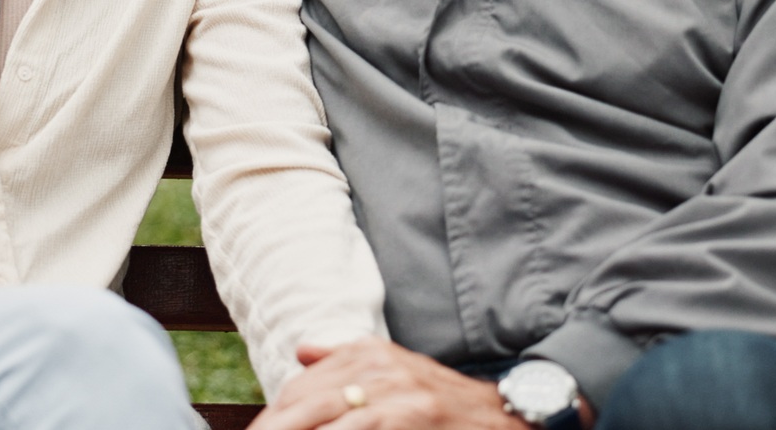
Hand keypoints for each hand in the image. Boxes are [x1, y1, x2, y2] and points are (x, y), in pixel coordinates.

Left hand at [250, 338, 527, 429]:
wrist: (502, 415)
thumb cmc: (442, 401)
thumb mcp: (394, 368)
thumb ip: (344, 360)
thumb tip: (300, 353)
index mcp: (366, 355)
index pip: (299, 388)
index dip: (272, 418)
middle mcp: (375, 367)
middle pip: (301, 404)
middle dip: (273, 427)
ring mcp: (391, 393)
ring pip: (321, 418)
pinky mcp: (408, 415)